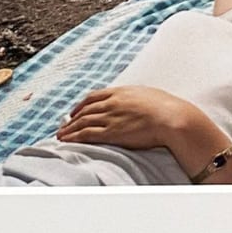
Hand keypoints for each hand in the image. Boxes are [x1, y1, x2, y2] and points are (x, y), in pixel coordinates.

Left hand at [55, 86, 187, 150]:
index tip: (75, 111)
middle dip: (72, 118)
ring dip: (69, 129)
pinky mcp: (111, 132)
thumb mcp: (147, 94)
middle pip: (85, 110)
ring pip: (82, 122)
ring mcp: (110, 117)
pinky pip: (87, 134)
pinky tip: (68, 140)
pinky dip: (75, 137)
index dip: (81, 104)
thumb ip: (135, 97)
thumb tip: (136, 100)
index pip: (94, 97)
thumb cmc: (165, 107)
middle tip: (63, 125)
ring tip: (60, 135)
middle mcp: (112, 103)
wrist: (170, 117)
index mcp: (120, 92)